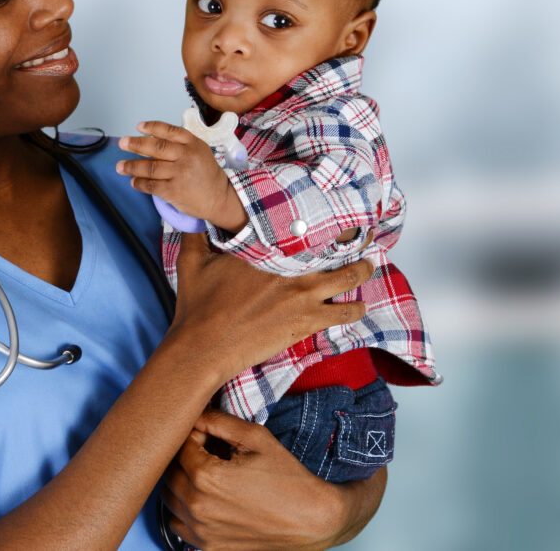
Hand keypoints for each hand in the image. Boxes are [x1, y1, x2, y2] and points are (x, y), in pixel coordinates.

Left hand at [117, 121, 246, 230]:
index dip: (152, 127)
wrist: (219, 197)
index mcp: (193, 144)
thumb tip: (150, 140)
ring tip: (120, 167)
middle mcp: (186, 157)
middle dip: (136, 144)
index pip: (170, 131)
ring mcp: (180, 174)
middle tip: (122, 143)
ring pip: (150, 167)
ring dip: (132, 166)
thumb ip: (180, 145)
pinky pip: (151, 185)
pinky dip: (139, 183)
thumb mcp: (199, 152)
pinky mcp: (174, 191)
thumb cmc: (206, 174)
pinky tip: (133, 181)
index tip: (139, 127)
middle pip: (156, 148)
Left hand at [162, 410, 384, 549]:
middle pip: (169, 472)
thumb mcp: (256, 437)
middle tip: (206, 450)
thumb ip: (219, 421)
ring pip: (168, 499)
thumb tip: (195, 413)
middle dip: (184, 456)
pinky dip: (183, 510)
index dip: (193, 434)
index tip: (208, 433)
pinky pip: (177, 525)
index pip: (179, 446)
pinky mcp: (206, 546)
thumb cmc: (286, 477)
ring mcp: (200, 531)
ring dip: (180, 482)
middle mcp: (197, 506)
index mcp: (206, 476)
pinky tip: (205, 499)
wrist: (310, 519)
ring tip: (206, 474)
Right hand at [166, 233, 372, 384]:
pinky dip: (354, 309)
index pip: (301, 227)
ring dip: (360, 271)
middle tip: (363, 235)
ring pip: (345, 278)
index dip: (320, 219)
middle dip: (351, 239)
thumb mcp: (191, 261)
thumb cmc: (197, 306)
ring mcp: (302, 295)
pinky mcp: (306, 322)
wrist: (204, 347)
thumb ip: (196, 234)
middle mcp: (290, 268)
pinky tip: (361, 306)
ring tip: (369, 266)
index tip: (332, 212)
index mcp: (265, 248)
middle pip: (332, 248)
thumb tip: (191, 214)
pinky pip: (342, 313)